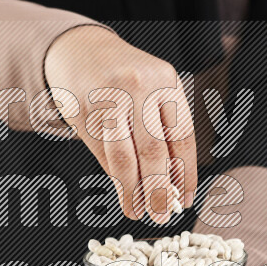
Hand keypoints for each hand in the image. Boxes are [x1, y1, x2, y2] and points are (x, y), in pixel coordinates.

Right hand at [45, 26, 196, 222]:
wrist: (80, 50)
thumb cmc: (126, 79)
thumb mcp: (154, 91)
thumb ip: (165, 131)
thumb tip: (174, 187)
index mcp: (166, 81)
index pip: (182, 136)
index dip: (186, 173)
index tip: (185, 200)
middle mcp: (138, 86)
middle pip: (153, 150)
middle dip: (158, 189)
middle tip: (160, 214)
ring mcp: (107, 98)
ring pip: (123, 156)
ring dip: (131, 191)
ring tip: (138, 212)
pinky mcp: (83, 111)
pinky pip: (102, 153)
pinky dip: (113, 177)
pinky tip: (122, 192)